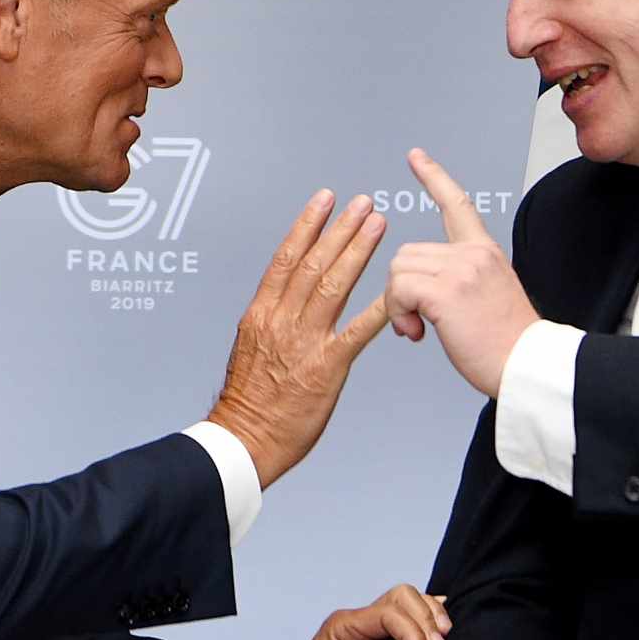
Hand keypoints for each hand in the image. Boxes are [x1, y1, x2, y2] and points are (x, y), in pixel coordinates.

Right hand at [209, 191, 389, 488]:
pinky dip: (377, 308)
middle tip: (363, 203)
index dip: (307, 225)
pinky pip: (356, 331)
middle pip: (312, 263)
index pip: (286, 258)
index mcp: (261, 313)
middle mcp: (281, 320)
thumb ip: (270, 319)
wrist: (243, 439)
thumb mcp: (250, 347)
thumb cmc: (248, 401)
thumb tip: (283, 297)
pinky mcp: (326, 367)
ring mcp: (303, 342)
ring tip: (378, 225)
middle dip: (340, 229)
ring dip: (358, 251)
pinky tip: (395, 290)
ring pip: (332, 285)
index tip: (324, 200)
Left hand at [252, 585, 450, 639]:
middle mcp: (365, 624)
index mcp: (347, 625)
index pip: (387, 613)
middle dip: (425, 619)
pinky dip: (431, 622)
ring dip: (431, 618)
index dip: (411, 631)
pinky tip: (446, 624)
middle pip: (402, 598)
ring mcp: (378, 636)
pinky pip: (413, 627)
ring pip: (411, 606)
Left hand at [384, 148, 538, 397]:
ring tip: (421, 328)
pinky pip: (398, 291)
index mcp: (484, 252)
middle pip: (407, 252)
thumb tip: (426, 289)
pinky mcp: (445, 292)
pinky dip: (398, 314)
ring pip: (398, 271)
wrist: (528, 366)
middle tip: (418, 320)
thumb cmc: (508, 343)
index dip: (433, 177)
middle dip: (402, 289)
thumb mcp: (492, 293)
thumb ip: (462, 277)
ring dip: (398, 304)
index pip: (456, 203)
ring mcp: (460, 270)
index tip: (416, 157)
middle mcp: (472, 254)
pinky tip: (417, 333)